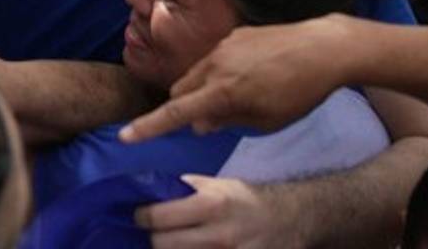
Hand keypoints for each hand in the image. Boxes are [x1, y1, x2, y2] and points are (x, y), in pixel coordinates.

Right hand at [120, 16, 351, 141]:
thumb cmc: (298, 92)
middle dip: (183, 107)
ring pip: (196, 72)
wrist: (322, 48)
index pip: (176, 113)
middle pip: (180, 90)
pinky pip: (215, 57)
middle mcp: (214, 64)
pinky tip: (251, 75)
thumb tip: (199, 122)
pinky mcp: (236, 34)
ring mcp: (224, 46)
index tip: (125, 136)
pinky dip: (219, 72)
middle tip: (209, 121)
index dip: (149, 127)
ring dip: (201, 89)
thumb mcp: (266, 120)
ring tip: (238, 96)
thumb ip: (227, 120)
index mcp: (221, 91)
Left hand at [135, 175, 306, 248]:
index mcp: (210, 205)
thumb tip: (155, 189)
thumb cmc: (247, 199)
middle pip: (163, 245)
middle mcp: (217, 235)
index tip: (139, 216)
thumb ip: (189, 188)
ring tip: (170, 243)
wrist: (287, 219)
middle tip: (153, 234)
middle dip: (153, 239)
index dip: (143, 217)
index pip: (159, 217)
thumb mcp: (219, 185)